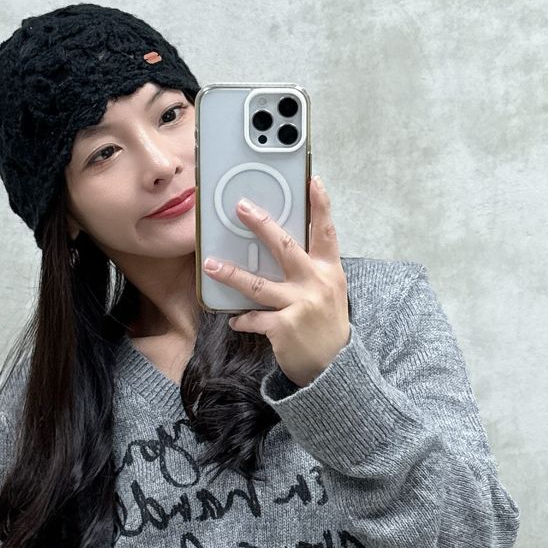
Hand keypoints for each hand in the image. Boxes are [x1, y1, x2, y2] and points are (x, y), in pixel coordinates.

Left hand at [203, 173, 350, 389]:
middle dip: (262, 224)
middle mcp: (315, 284)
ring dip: (231, 273)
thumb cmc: (326, 324)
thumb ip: (310, 269)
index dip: (320, 205)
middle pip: (285, 247)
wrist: (336, 367)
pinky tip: (234, 320)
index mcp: (328, 271)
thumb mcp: (328, 291)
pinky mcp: (284, 327)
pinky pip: (254, 318)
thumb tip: (281, 246)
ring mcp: (300, 305)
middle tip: (241, 207)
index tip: (312, 180)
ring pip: (259, 284)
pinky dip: (242, 320)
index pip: (325, 232)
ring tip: (211, 264)